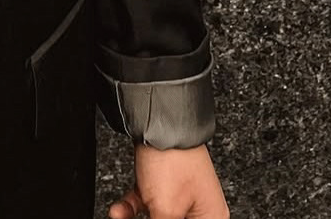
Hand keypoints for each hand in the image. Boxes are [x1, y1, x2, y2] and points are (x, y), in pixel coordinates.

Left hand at [108, 142, 229, 218]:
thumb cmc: (173, 161)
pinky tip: (119, 211)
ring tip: (121, 218)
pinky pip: (145, 201)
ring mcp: (179, 192)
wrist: (156, 121)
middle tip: (145, 217)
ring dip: (134, 218)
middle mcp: (199, 206)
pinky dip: (130, 206)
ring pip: (156, 215)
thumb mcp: (166, 210)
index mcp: (211, 216)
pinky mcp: (161, 179)